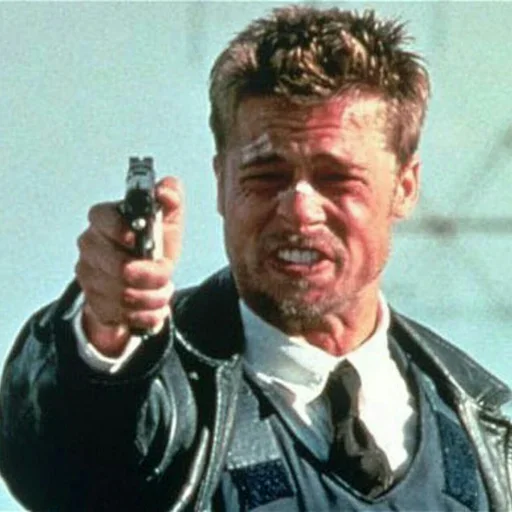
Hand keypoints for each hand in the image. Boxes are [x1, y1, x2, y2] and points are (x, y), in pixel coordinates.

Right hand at [75, 177, 183, 355]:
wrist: (143, 282)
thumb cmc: (153, 246)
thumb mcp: (167, 222)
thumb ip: (171, 201)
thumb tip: (166, 191)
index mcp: (105, 219)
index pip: (102, 218)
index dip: (119, 229)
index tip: (136, 239)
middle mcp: (90, 245)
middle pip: (117, 266)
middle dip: (151, 276)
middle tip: (166, 275)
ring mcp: (87, 274)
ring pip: (121, 294)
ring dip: (152, 298)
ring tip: (162, 291)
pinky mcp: (92, 301)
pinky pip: (119, 314)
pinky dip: (143, 315)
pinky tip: (151, 308)